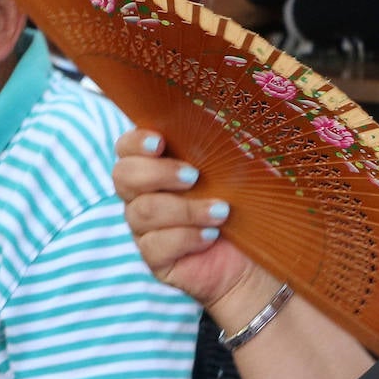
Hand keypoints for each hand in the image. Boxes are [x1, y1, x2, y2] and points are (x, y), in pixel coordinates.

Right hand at [114, 128, 256, 306]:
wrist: (255, 256)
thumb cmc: (242, 207)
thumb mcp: (230, 173)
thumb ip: (212, 149)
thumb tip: (214, 119)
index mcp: (155, 169)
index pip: (126, 149)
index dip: (136, 143)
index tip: (160, 142)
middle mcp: (142, 197)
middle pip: (123, 177)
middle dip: (158, 173)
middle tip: (194, 177)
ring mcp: (144, 230)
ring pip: (142, 212)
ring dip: (185, 209)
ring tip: (220, 211)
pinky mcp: (154, 259)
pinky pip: (153, 246)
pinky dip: (186, 237)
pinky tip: (211, 236)